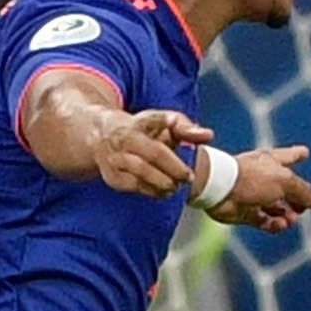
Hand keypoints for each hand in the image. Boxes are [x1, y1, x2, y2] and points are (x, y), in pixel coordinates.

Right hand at [97, 109, 212, 197]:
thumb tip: (209, 136)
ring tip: (176, 186)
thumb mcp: (162, 122)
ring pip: (142, 171)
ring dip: (164, 181)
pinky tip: (163, 191)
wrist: (101, 134)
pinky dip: (152, 190)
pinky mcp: (111, 174)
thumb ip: (186, 129)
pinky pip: (134, 185)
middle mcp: (126, 137)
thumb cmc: (141, 129)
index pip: (154, 119)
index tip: (173, 122)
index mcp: (140, 121)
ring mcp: (116, 156)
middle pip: (154, 152)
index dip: (165, 121)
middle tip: (188, 177)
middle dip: (175, 167)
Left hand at [207, 143, 310, 232]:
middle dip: (298, 200)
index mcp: (271, 161)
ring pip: (277, 208)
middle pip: (286, 189)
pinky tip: (280, 224)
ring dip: (288, 216)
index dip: (297, 154)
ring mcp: (253, 195)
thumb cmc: (252, 177)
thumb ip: (304, 192)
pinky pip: (265, 221)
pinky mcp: (245, 213)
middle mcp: (263, 177)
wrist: (220, 190)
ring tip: (290, 219)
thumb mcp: (286, 181)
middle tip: (302, 207)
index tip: (304, 153)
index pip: (289, 155)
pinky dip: (274, 225)